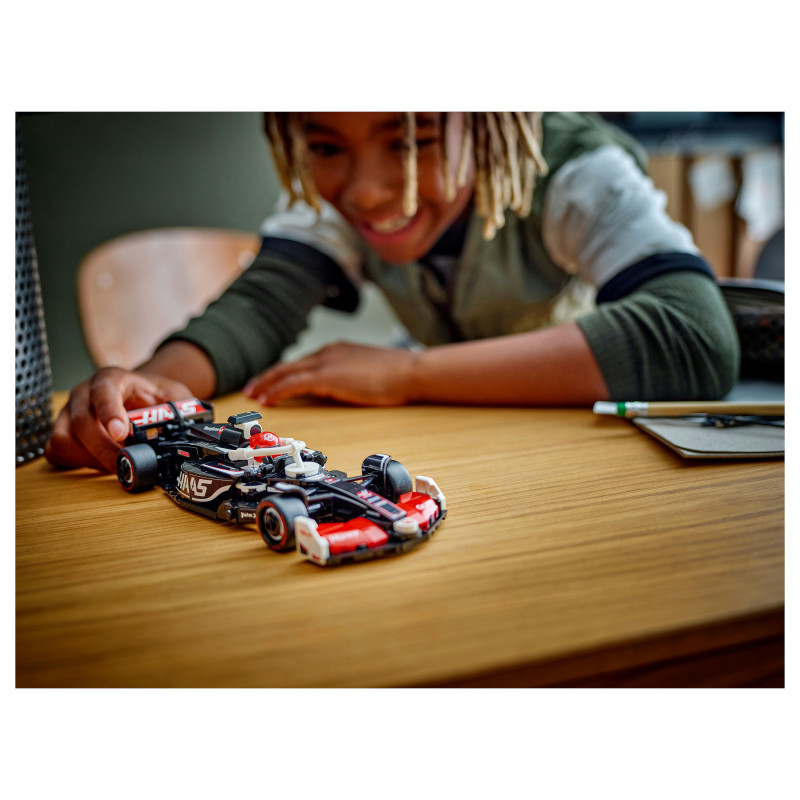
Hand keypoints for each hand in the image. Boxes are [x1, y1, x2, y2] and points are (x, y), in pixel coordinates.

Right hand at [45, 367, 192, 472]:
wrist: (140, 395)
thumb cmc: (155, 397)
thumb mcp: (175, 396)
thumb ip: (183, 409)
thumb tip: (192, 432)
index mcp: (112, 379)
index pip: (104, 390)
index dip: (110, 411)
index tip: (121, 432)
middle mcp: (85, 393)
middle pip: (83, 422)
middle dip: (105, 449)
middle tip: (125, 465)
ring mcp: (69, 412)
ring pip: (64, 439)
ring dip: (90, 459)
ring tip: (116, 466)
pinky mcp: (63, 431)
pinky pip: (57, 452)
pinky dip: (77, 463)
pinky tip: (101, 465)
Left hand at [243, 343, 419, 406]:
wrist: (409, 372)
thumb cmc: (396, 376)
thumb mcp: (366, 373)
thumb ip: (348, 378)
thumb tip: (339, 389)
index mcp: (337, 351)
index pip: (303, 362)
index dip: (284, 373)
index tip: (271, 382)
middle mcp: (327, 353)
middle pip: (289, 364)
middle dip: (267, 377)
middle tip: (251, 388)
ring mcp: (326, 363)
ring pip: (286, 372)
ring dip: (267, 384)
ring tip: (254, 396)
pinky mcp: (328, 376)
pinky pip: (294, 383)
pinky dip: (278, 391)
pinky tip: (269, 399)